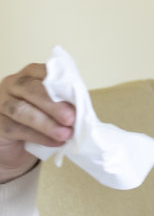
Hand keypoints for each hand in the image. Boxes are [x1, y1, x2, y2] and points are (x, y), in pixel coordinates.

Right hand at [0, 63, 70, 182]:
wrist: (17, 144)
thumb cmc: (41, 118)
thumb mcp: (55, 106)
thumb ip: (66, 102)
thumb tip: (84, 108)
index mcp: (31, 74)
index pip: (45, 71)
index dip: (62, 83)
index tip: (78, 96)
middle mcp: (13, 84)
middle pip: (31, 90)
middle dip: (53, 105)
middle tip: (72, 118)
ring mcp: (2, 103)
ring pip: (21, 110)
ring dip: (46, 123)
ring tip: (66, 134)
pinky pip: (16, 129)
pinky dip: (39, 137)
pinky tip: (55, 142)